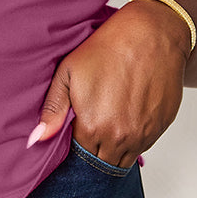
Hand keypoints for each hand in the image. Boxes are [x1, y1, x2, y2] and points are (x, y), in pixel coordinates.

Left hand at [29, 0, 190, 170]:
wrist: (152, 34)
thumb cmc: (108, 48)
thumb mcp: (68, 73)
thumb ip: (53, 110)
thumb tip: (35, 140)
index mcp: (92, 127)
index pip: (78, 157)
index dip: (73, 148)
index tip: (73, 135)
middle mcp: (119, 138)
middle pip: (101, 163)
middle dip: (92, 154)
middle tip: (89, 131)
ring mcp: (144, 135)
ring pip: (123, 159)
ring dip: (113, 150)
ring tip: (107, 122)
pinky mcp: (161, 127)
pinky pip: (144, 146)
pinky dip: (133, 139)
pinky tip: (126, 116)